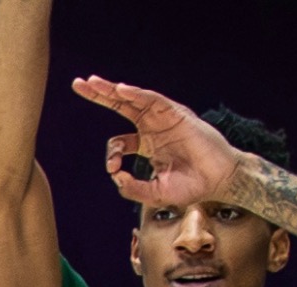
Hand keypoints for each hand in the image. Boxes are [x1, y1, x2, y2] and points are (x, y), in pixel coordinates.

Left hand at [72, 77, 246, 210]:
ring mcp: (164, 119)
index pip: (120, 142)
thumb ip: (132, 188)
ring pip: (133, 99)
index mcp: (149, 146)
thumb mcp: (154, 193)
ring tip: (91, 83)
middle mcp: (154, 129)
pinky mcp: (176, 113)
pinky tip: (120, 89)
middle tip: (79, 84)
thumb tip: (114, 177)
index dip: (112, 155)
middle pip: (121, 107)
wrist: (218, 181)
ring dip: (112, 90)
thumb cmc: (191, 187)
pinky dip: (136, 94)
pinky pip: (152, 99)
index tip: (114, 169)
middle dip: (100, 96)